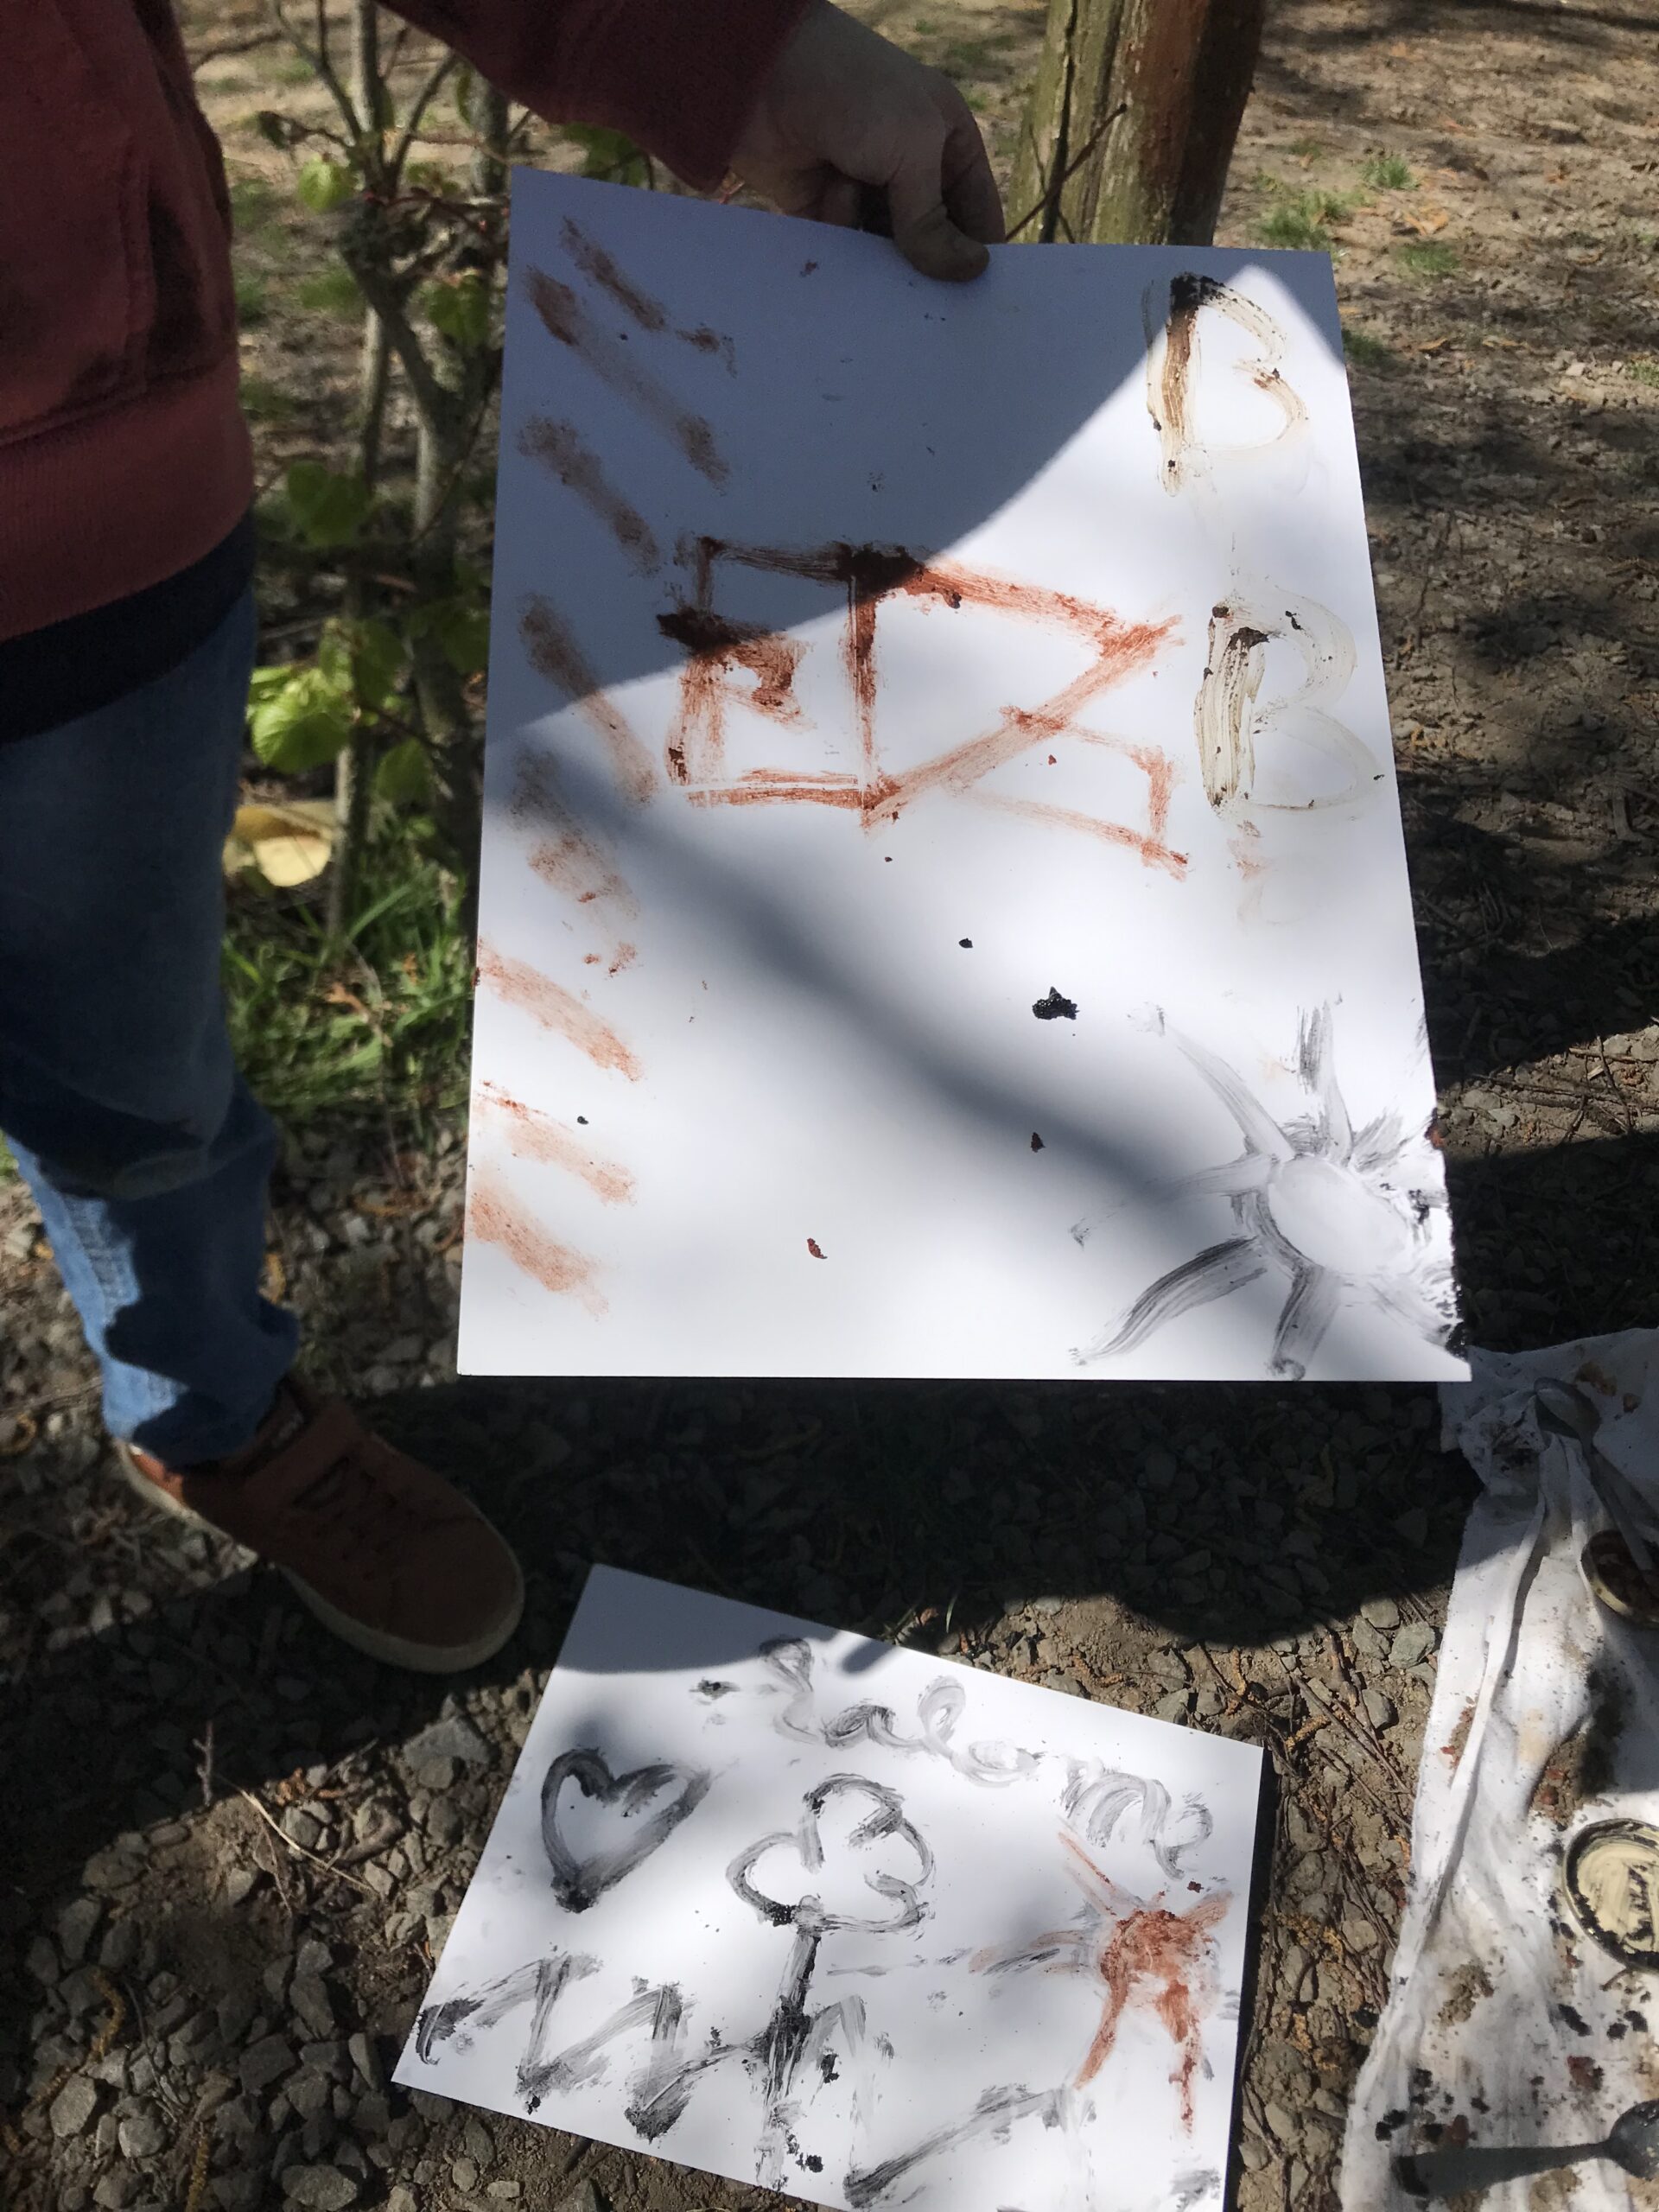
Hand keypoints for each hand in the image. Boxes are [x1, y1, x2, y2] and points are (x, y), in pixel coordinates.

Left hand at [729, 0, 1004, 281]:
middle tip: (927, 307)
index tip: (978, 302)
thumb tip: (972, 271)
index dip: (979, 254)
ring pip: (884, 253)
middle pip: (930, 241)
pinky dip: (840, 248)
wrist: (764, 74)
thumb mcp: (913, 149)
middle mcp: (907, 169)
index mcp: (944, 142)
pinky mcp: (820, 212)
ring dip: (877, 257)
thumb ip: (934, 219)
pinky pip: (842, 253)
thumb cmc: (856, 94)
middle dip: (926, 268)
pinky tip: (831, 215)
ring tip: (870, 244)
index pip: (976, 209)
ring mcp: (863, 191)